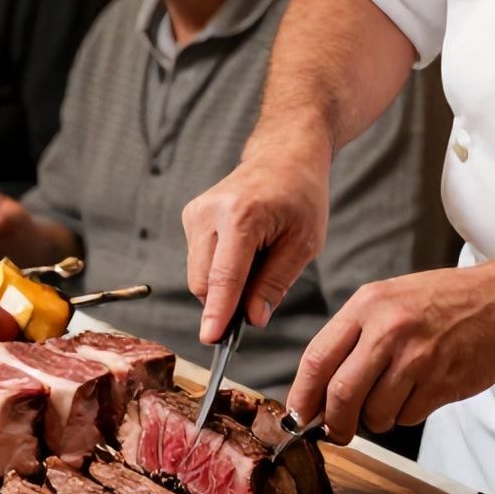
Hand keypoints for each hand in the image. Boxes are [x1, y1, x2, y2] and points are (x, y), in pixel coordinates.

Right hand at [182, 157, 330, 343]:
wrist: (283, 154)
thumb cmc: (300, 195)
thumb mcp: (304, 243)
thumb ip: (275, 283)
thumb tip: (252, 319)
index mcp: (242, 216)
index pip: (225, 276)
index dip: (218, 312)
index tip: (211, 339)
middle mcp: (210, 212)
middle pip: (205, 281)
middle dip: (226, 302)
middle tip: (259, 299)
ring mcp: (195, 213)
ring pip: (199, 275)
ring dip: (224, 285)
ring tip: (257, 261)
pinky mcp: (190, 216)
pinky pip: (199, 261)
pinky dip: (219, 268)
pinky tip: (243, 250)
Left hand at [287, 263, 494, 443]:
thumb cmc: (443, 301)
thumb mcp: (388, 300)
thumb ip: (352, 339)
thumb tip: (318, 392)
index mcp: (367, 306)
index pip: (317, 359)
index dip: (302, 396)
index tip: (298, 416)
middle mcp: (388, 330)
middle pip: (340, 395)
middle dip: (334, 424)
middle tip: (338, 432)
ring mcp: (417, 358)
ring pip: (375, 413)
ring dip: (377, 419)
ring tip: (393, 399)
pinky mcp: (442, 382)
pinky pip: (408, 417)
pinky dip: (407, 415)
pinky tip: (421, 391)